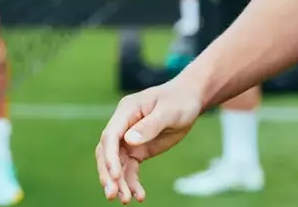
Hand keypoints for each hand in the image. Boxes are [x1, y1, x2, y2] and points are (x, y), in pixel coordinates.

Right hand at [95, 78, 205, 202]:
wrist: (190, 101)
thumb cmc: (180, 100)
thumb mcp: (169, 111)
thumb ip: (150, 125)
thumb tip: (129, 140)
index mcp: (127, 110)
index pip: (111, 135)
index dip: (110, 156)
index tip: (115, 175)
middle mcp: (123, 126)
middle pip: (108, 152)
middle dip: (108, 174)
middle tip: (112, 194)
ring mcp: (128, 139)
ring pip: (117, 164)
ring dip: (119, 183)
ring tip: (124, 200)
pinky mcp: (137, 150)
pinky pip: (130, 169)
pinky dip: (132, 182)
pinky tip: (139, 196)